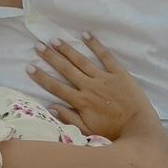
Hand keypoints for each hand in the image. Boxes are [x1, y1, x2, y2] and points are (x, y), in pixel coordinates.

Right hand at [27, 34, 154, 139]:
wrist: (138, 128)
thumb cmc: (113, 132)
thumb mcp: (88, 131)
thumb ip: (69, 119)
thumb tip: (51, 107)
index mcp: (81, 101)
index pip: (56, 87)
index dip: (42, 77)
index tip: (29, 67)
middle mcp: (89, 86)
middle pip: (66, 69)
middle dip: (51, 57)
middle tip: (38, 45)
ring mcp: (104, 78)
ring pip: (82, 60)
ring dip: (68, 49)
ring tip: (55, 39)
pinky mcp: (119, 73)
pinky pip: (105, 56)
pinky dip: (95, 45)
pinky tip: (86, 35)